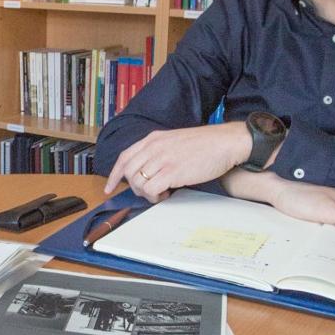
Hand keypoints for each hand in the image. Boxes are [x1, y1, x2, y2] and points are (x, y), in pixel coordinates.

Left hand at [104, 124, 251, 201]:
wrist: (224, 143)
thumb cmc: (204, 144)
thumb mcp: (174, 141)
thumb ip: (158, 151)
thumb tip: (147, 170)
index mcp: (153, 139)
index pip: (124, 157)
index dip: (114, 175)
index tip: (109, 187)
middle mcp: (154, 147)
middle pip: (128, 172)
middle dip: (133, 187)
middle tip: (147, 192)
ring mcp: (162, 159)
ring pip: (137, 182)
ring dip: (146, 193)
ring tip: (161, 192)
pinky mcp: (172, 172)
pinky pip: (150, 189)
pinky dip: (154, 196)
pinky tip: (166, 193)